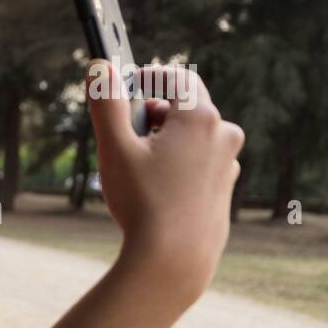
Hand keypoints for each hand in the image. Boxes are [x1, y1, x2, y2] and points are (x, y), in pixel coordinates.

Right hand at [86, 59, 244, 305]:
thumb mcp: (114, 148)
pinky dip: (179, 164)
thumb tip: (99, 68)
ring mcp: (227, 162)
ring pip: (193, 136)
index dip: (148, 78)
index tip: (127, 89)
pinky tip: (157, 190)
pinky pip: (200, 161)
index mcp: (199, 117)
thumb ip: (105, 103)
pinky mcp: (224, 187)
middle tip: (127, 136)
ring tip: (139, 168)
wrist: (173, 260)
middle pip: (185, 106)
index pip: (175, 77)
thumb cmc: (143, 202)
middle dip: (154, 113)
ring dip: (166, 140)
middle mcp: (222, 134)